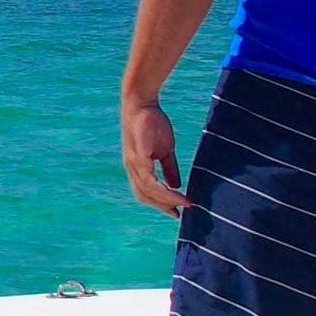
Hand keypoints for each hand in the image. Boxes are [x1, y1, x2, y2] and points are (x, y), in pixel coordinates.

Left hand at [123, 99, 187, 216]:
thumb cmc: (151, 124)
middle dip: (162, 206)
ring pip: (147, 190)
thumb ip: (169, 168)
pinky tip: (174, 190)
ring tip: (184, 203)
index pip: (145, 193)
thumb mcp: (164, 150)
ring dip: (166, 199)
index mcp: (137, 168)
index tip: (176, 213)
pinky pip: (148, 177)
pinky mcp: (138, 154)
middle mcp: (132, 168)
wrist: (142, 103)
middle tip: (180, 213)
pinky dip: (161, 187)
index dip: (159, 204)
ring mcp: (133, 162)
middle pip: (144, 196)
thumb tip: (177, 185)